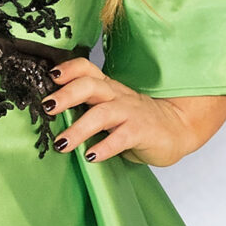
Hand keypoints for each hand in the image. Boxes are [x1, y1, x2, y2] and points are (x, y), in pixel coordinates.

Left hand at [42, 59, 225, 167]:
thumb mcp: (111, 110)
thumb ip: (88, 109)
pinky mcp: (142, 132)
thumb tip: (51, 119)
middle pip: (90, 86)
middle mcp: (117, 96)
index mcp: (108, 88)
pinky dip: (105, 147)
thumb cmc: (137, 121)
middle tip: (47, 108)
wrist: (178, 129)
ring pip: (102, 114)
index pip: (87, 69)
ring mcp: (131, 113)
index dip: (68, 70)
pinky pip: (121, 138)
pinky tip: (91, 156)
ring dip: (79, 128)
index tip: (50, 76)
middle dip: (67, 95)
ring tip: (62, 144)